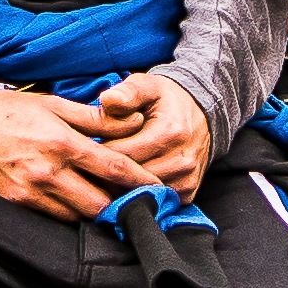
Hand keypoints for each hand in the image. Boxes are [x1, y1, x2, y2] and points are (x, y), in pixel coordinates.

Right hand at [0, 82, 142, 217]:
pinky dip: (67, 213)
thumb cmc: (5, 110)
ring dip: (94, 211)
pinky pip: (52, 217)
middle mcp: (48, 172)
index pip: (115, 169)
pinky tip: (74, 203)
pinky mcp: (14, 204)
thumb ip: (93, 117)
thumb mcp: (52, 104)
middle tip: (136, 203)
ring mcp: (30, 192)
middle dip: (120, 205)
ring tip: (107, 204)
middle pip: (100, 203)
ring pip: (77, 216)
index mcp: (62, 143)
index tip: (160, 189)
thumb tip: (132, 120)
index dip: (142, 182)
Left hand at [73, 70, 219, 194]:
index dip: (98, 152)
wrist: (202, 115)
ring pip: (139, 193)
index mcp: (170, 133)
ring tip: (104, 172)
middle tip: (88, 163)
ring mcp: (186, 179)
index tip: (85, 147)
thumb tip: (108, 100)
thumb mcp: (147, 86)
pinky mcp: (187, 193)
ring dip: (119, 186)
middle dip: (105, 172)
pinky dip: (137, 194)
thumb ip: (127, 92)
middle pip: (129, 178)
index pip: (121, 154)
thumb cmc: (166, 100)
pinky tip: (126, 181)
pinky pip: (153, 202)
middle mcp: (182, 160)